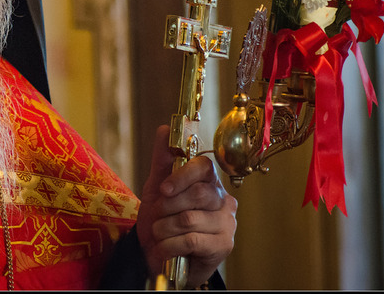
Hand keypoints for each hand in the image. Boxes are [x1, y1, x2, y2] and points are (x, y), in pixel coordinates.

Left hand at [135, 125, 237, 286]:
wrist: (157, 256)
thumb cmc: (161, 220)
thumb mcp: (156, 188)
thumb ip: (162, 160)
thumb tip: (165, 128)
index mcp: (209, 182)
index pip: (204, 167)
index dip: (181, 176)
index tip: (163, 189)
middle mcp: (223, 200)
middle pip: (198, 193)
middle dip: (168, 206)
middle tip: (158, 216)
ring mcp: (227, 223)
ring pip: (190, 218)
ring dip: (164, 228)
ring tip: (160, 234)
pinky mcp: (224, 245)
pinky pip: (191, 239)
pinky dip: (169, 245)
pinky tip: (165, 249)